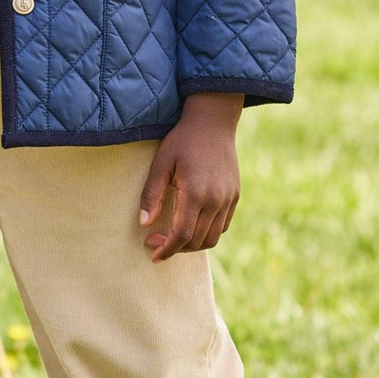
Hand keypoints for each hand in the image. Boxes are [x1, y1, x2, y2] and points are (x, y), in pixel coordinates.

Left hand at [138, 92, 243, 261]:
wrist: (213, 122)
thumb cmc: (182, 140)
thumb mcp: (161, 163)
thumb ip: (151, 195)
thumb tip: (144, 223)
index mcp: (195, 192)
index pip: (182, 235)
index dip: (167, 250)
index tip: (153, 255)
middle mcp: (215, 199)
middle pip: (197, 241)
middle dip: (176, 248)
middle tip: (156, 242)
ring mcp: (228, 199)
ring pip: (212, 237)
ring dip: (192, 244)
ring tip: (174, 237)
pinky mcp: (235, 196)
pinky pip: (223, 226)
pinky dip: (207, 233)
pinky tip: (192, 225)